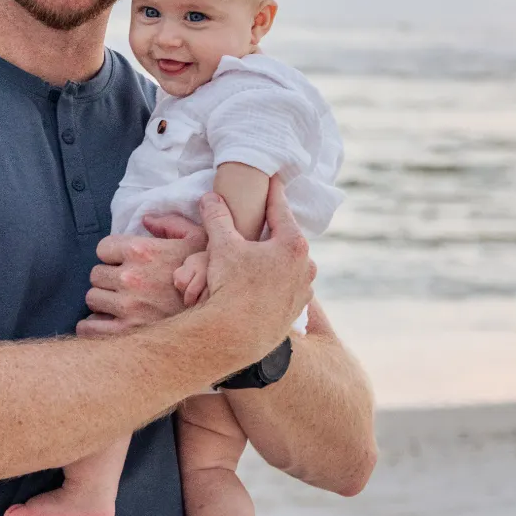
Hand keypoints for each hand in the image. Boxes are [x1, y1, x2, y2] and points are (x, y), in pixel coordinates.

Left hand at [77, 212, 206, 335]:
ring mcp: (126, 306)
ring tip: (119, 304)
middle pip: (95, 274)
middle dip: (108, 279)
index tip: (123, 263)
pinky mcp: (126, 332)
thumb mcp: (198, 240)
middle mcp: (130, 278)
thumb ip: (172, 224)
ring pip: (93, 299)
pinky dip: (96, 325)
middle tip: (123, 285)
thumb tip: (146, 220)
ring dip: (103, 301)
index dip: (112, 255)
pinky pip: (90, 327)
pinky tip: (110, 323)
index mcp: (142, 251)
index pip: (102, 248)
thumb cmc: (207, 277)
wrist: (219, 319)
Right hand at [200, 177, 315, 365]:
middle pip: (286, 235)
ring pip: (288, 262)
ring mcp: (304, 289)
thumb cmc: (231, 289)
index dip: (272, 190)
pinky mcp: (297, 308)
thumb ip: (218, 217)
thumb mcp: (222, 246)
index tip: (271, 177)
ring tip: (259, 250)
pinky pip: (287, 284)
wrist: (235, 338)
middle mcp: (305, 265)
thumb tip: (210, 197)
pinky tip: (260, 279)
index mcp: (292, 244)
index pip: (280, 207)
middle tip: (260, 215)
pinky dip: (276, 277)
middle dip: (272, 225)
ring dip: (275, 254)